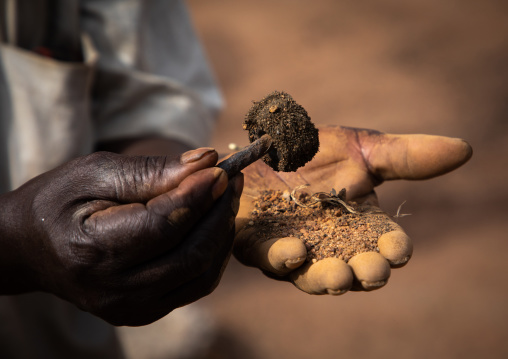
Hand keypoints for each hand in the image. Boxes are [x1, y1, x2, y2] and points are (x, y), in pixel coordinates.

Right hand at [0, 148, 242, 325]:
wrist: (31, 247)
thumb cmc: (60, 201)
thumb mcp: (95, 173)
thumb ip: (151, 171)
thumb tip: (207, 160)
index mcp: (93, 250)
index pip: (163, 226)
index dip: (198, 196)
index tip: (220, 169)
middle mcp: (114, 289)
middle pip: (190, 254)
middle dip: (219, 213)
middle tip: (231, 179)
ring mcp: (131, 307)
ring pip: (201, 273)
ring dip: (221, 233)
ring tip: (225, 198)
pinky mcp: (144, 311)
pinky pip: (195, 285)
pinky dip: (212, 253)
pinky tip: (212, 226)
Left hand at [233, 125, 471, 293]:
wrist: (266, 145)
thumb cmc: (317, 151)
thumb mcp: (361, 149)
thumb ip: (405, 156)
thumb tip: (464, 149)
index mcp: (361, 226)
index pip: (386, 245)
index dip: (394, 250)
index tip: (397, 248)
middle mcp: (331, 245)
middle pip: (354, 269)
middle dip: (365, 272)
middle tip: (373, 270)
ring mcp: (296, 250)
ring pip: (313, 276)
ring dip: (328, 279)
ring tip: (338, 277)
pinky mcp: (260, 246)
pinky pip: (270, 259)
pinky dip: (282, 259)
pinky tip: (293, 251)